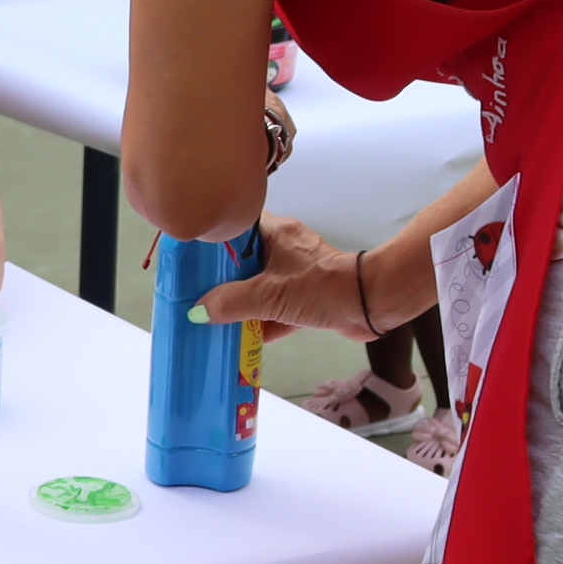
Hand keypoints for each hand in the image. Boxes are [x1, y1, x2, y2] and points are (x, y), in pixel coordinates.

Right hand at [194, 214, 392, 337]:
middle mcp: (286, 248)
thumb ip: (231, 303)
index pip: (235, 226)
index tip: (192, 256)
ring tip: (215, 316)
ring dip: (242, 302)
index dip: (213, 240)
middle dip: (222, 278)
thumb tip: (198, 311)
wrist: (370, 305)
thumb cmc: (325, 287)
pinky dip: (263, 320)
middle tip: (197, 290)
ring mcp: (298, 272)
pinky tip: (244, 336)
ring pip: (260, 285)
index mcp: (276, 232)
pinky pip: (276, 306)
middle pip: (244, 260)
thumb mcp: (269, 295)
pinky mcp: (308, 295)